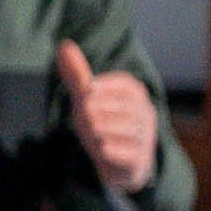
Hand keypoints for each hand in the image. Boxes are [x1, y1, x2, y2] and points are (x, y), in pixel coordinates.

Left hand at [58, 43, 156, 194]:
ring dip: (101, 130)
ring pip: (123, 128)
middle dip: (97, 111)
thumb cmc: (103, 124)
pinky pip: (127, 153)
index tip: (87, 92)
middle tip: (85, 116)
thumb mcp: (88, 99)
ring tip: (93, 132)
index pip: (123, 84)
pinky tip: (103, 149)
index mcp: (136, 94)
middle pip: (121, 106)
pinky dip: (112, 150)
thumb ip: (77, 74)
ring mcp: (145, 137)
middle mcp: (146, 113)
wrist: (119, 166)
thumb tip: (64, 44)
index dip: (102, 87)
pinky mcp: (139, 160)